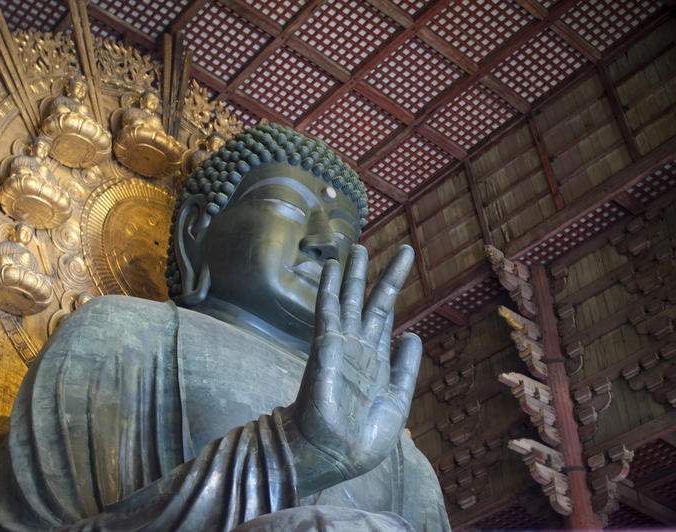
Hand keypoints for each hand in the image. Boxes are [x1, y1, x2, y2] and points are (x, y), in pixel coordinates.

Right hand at [282, 244, 421, 495]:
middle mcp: (359, 348)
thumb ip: (406, 368)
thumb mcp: (397, 401)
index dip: (394, 293)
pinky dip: (330, 287)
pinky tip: (333, 267)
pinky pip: (328, 310)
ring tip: (360, 247)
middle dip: (382, 275)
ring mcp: (342, 344)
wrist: (335, 455)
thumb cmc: (363, 438)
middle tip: (398, 248)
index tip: (401, 269)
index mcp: (376, 362)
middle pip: (372, 303)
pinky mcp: (326, 346)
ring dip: (355, 273)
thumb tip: (413, 335)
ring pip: (350, 300)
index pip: (386, 319)